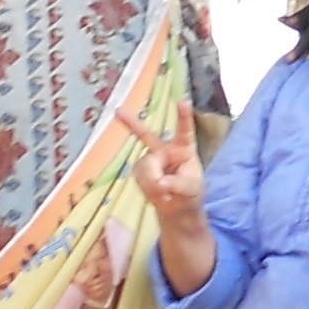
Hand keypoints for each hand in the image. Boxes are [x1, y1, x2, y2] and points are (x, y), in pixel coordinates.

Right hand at [124, 109, 203, 228]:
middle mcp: (165, 150)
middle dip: (131, 123)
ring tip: (164, 191)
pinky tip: (156, 193)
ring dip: (152, 180)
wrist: (177, 207)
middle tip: (118, 111)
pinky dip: (147, 187)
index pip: (184, 131)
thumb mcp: (191, 190)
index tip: (183, 101)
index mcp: (184, 148)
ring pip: (145, 164)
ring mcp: (151, 159)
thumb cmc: (190, 193)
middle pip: (147, 135)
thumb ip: (177, 185)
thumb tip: (160, 183)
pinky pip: (139, 176)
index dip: (184, 117)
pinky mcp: (142, 170)